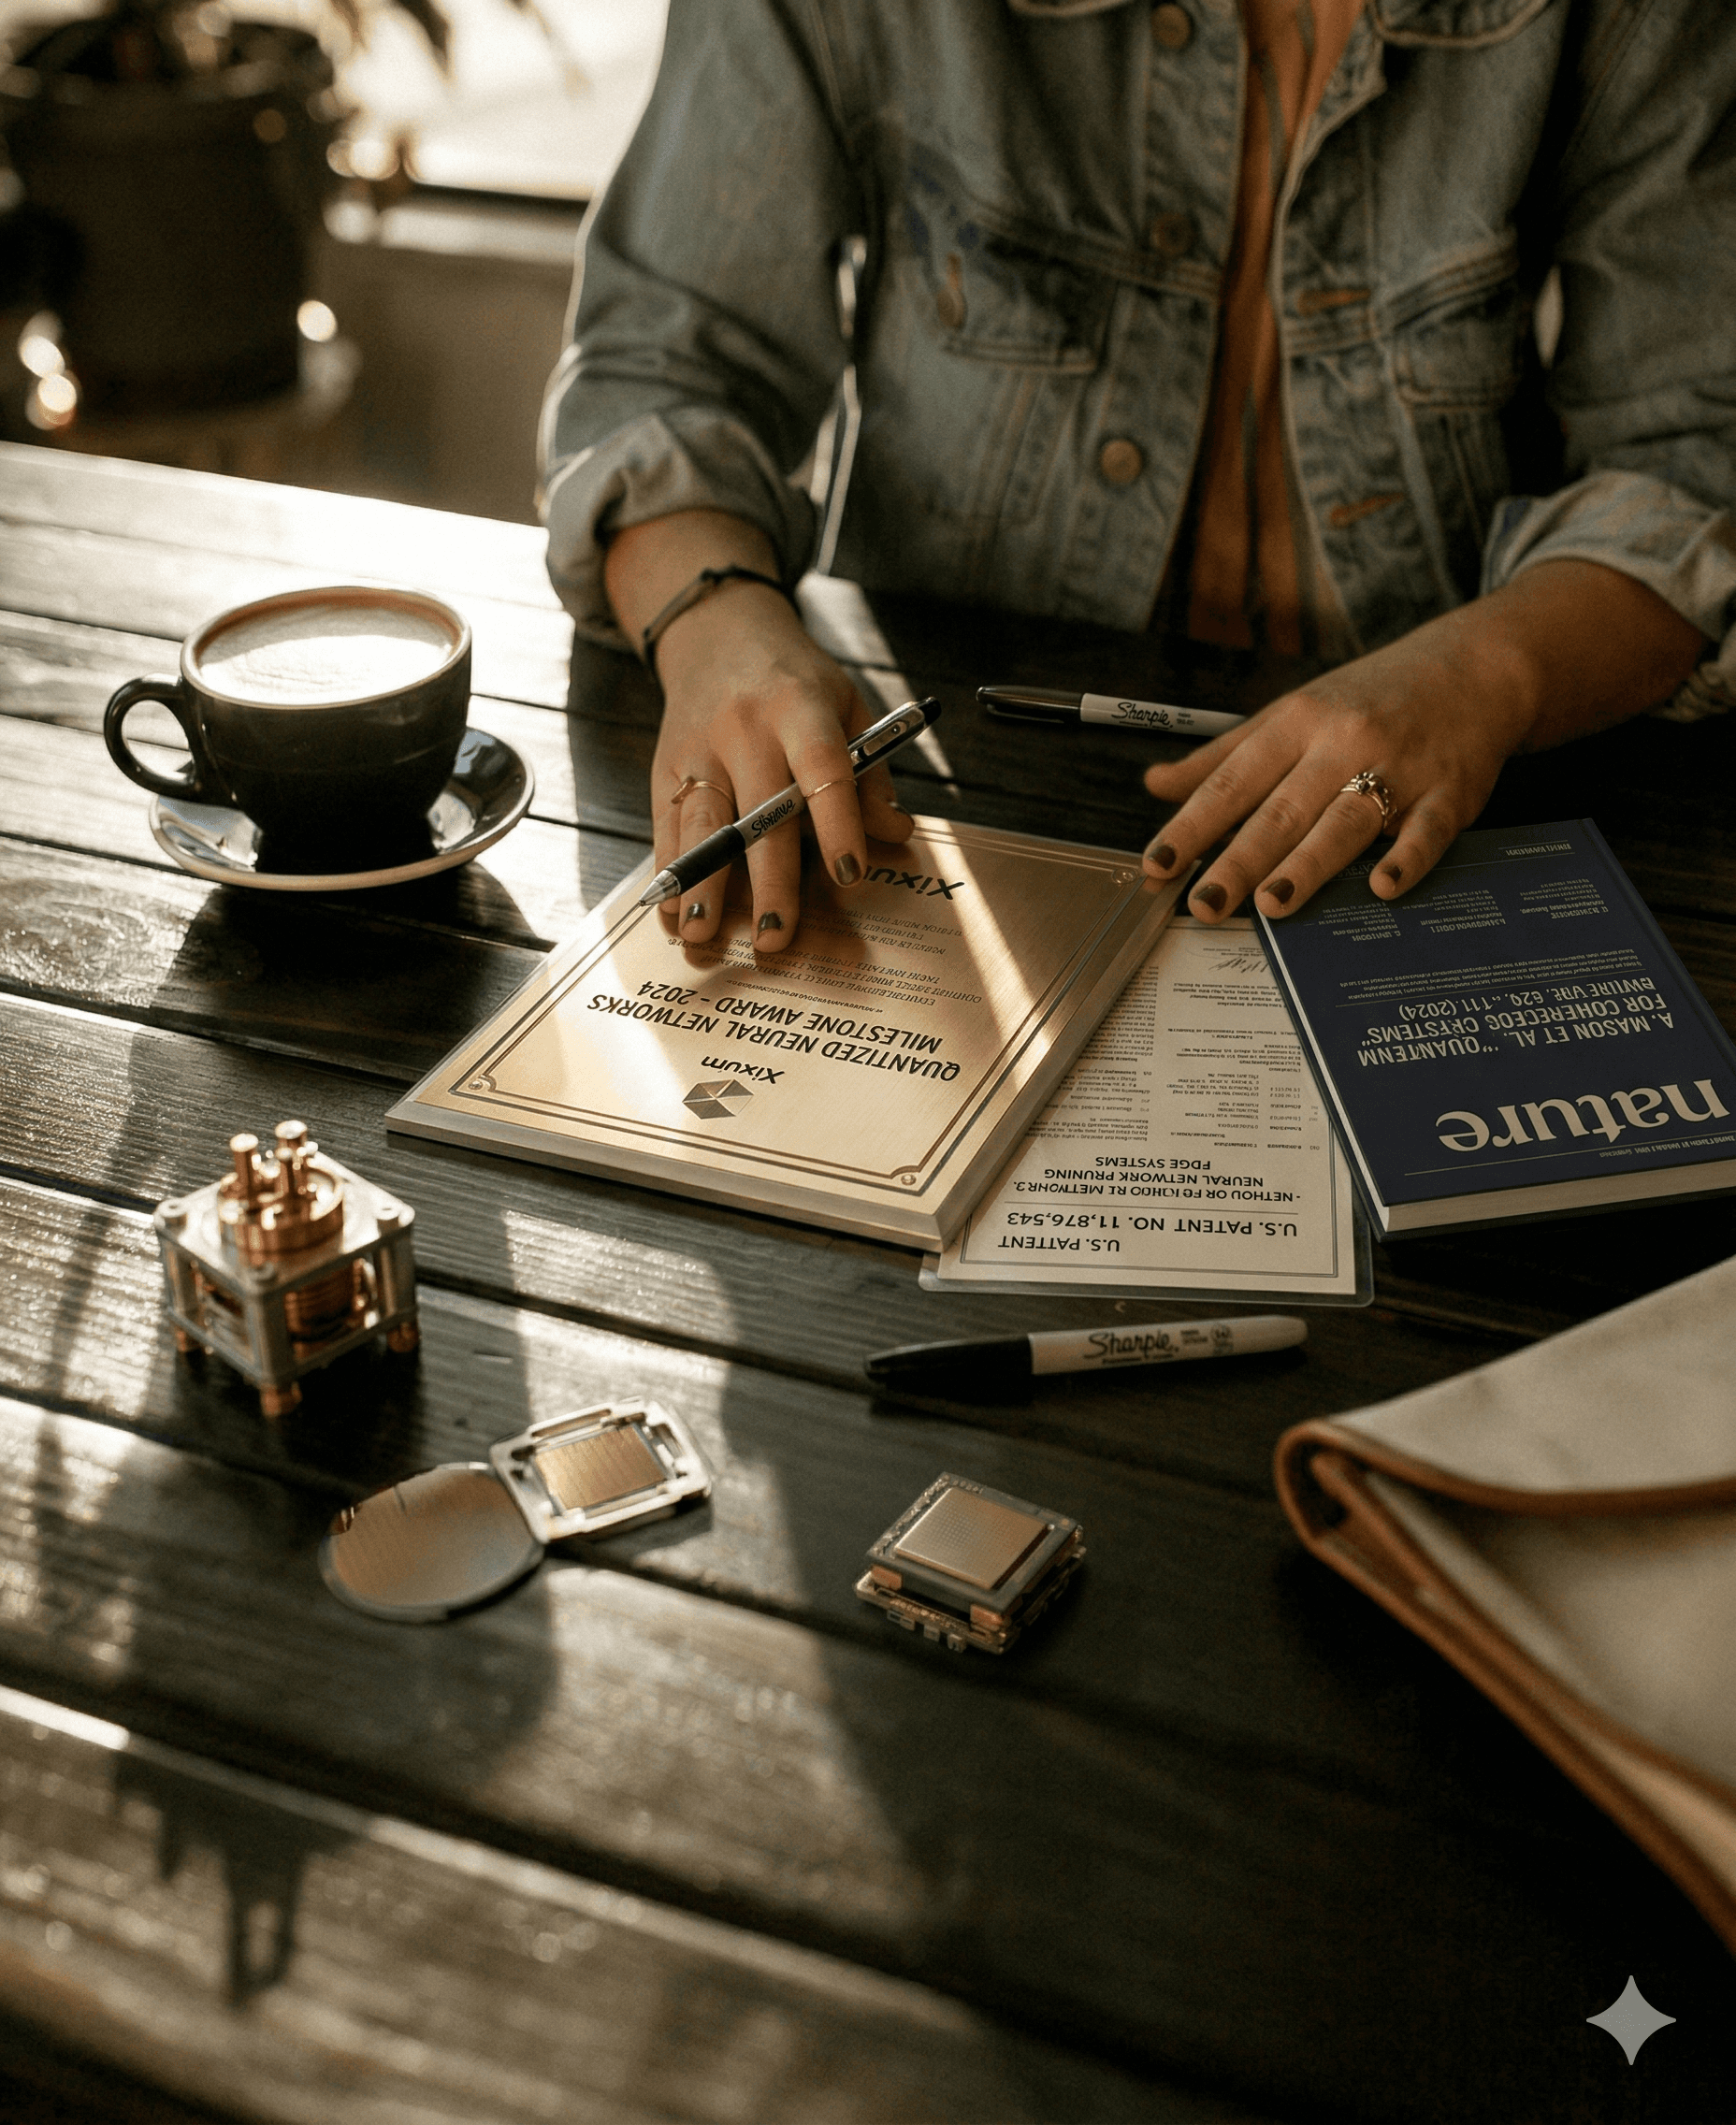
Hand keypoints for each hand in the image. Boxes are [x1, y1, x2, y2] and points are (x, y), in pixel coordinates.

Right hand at [650, 582, 913, 950]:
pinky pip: (665, 827)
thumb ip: (870, 771)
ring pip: (700, 823)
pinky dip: (668, 873)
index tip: (849, 873)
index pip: (823, 768)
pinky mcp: (664, 767)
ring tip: (702, 934)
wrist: (718, 633)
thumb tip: (894, 831)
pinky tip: (671, 913)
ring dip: (701, 883)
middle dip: (766, 880)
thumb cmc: (793, 680)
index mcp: (800, 707)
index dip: (838, 823)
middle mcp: (745, 728)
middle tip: (776, 935)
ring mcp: (699, 748)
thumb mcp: (846, 705)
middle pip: (758, 813)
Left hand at [1141, 615, 1532, 921]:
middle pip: (1281, 809)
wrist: (1474, 667)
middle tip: (1203, 904)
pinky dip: (1407, 858)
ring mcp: (1399, 768)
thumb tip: (1155, 784)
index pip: (1232, 781)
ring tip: (1272, 904)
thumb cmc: (1370, 698)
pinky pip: (1427, 830)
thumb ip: (1224, 755)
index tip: (1158, 865)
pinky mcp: (1450, 792)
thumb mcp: (1291, 713)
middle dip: (1239, 860)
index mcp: (1297, 723)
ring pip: (1344, 820)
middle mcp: (1342, 743)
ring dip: (1308, 864)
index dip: (1192, 825)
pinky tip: (1384, 887)